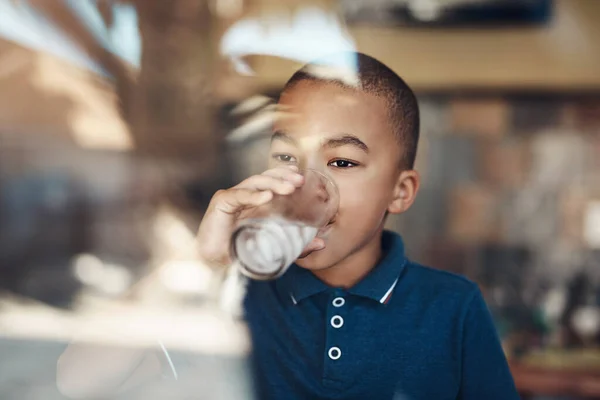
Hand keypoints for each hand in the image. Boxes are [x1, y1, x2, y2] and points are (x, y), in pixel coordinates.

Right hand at [197, 166, 324, 267]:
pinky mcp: (220, 204)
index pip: (269, 181)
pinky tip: (267, 197)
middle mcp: (242, 196)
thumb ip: (297, 245)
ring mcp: (231, 197)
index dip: (283, 174)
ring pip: (254, 183)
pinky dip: (253, 196)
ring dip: (273, 183)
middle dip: (282, 176)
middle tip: (300, 181)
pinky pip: (238, 195)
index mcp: (253, 201)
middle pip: (264, 178)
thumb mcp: (275, 247)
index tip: (300, 174)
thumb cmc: (242, 254)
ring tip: (289, 189)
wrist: (216, 267)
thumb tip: (322, 242)